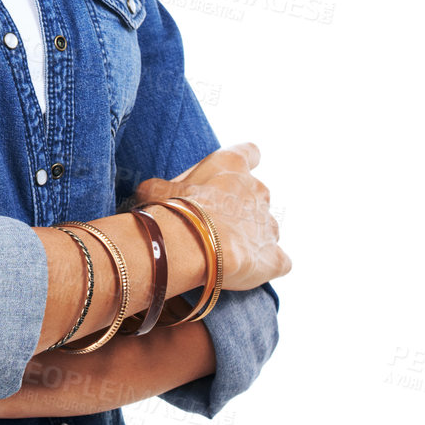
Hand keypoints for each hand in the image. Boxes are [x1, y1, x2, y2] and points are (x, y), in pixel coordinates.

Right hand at [131, 141, 289, 290]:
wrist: (191, 244)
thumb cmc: (173, 210)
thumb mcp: (157, 190)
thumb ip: (158, 188)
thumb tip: (144, 190)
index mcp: (233, 166)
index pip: (250, 152)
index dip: (243, 164)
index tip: (232, 177)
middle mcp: (258, 190)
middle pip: (257, 195)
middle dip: (241, 209)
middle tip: (214, 225)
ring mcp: (270, 224)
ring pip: (266, 229)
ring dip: (251, 238)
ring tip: (226, 253)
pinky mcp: (276, 257)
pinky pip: (279, 261)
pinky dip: (267, 265)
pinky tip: (247, 271)